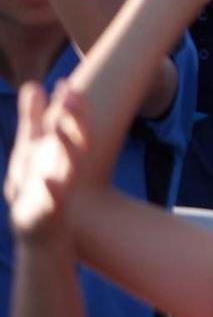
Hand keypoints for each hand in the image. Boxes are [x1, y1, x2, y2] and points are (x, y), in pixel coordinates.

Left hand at [6, 82, 88, 243]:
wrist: (42, 232)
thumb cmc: (36, 185)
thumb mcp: (30, 149)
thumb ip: (32, 118)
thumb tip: (33, 84)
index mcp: (64, 152)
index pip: (74, 124)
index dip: (71, 104)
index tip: (64, 84)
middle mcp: (68, 167)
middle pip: (78, 139)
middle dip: (75, 118)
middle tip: (71, 95)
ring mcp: (62, 189)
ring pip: (70, 167)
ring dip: (66, 148)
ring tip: (58, 129)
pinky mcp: (50, 211)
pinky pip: (53, 201)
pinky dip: (52, 190)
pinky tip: (46, 180)